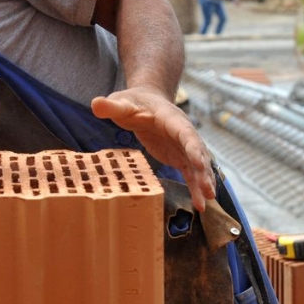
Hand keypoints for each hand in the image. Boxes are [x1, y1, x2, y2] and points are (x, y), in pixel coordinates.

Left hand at [91, 86, 216, 211]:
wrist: (146, 100)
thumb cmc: (134, 101)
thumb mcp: (121, 103)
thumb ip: (111, 106)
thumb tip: (95, 104)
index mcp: (171, 118)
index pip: (185, 132)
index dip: (193, 148)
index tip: (200, 164)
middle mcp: (183, 132)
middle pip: (197, 152)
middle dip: (203, 171)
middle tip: (208, 191)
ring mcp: (183, 146)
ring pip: (197, 165)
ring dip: (202, 182)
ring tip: (205, 203)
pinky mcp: (180, 156)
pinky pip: (190, 172)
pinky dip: (196, 186)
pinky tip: (200, 202)